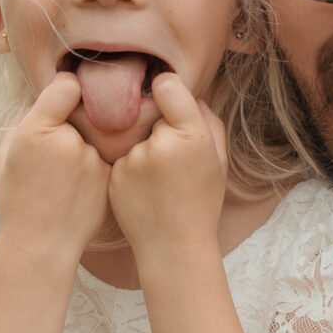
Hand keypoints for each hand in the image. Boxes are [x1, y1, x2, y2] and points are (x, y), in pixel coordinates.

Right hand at [0, 72, 109, 262]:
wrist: (40, 245)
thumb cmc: (17, 198)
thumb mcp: (5, 155)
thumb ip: (26, 121)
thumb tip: (49, 98)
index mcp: (37, 130)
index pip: (67, 86)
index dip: (66, 89)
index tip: (65, 98)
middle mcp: (69, 141)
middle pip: (82, 113)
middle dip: (73, 125)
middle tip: (58, 151)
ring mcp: (93, 159)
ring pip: (95, 137)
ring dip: (85, 147)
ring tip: (66, 178)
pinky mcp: (110, 176)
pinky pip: (105, 158)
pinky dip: (95, 167)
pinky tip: (79, 189)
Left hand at [108, 71, 228, 254]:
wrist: (175, 246)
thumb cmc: (202, 201)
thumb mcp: (218, 159)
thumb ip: (207, 119)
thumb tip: (186, 93)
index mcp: (191, 135)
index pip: (167, 86)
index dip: (166, 90)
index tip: (167, 99)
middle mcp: (159, 143)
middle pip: (149, 113)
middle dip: (158, 126)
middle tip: (171, 157)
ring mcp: (133, 159)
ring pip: (132, 135)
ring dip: (142, 147)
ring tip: (158, 179)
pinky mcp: (114, 174)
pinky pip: (120, 156)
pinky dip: (129, 166)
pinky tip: (142, 189)